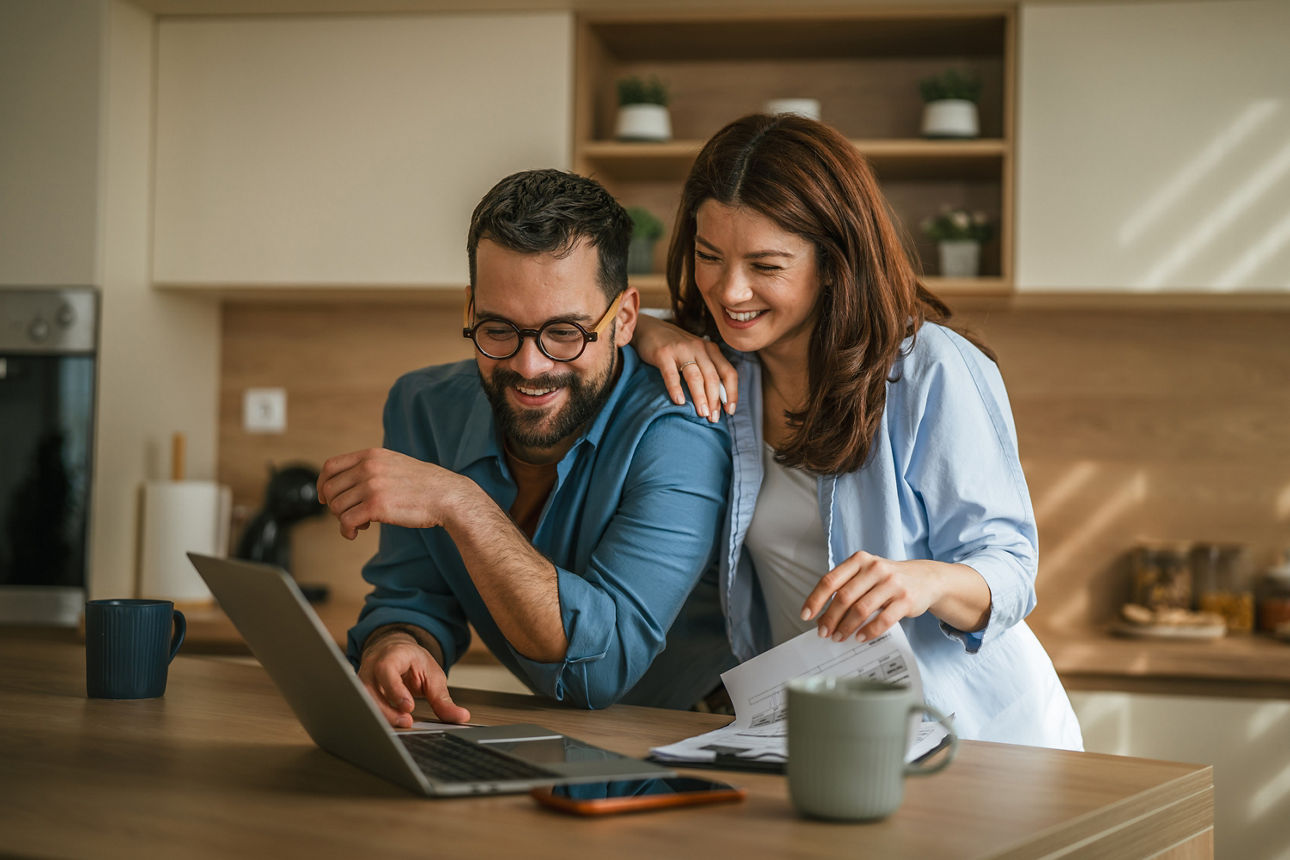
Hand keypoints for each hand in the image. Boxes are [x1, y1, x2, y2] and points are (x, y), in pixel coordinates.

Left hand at [317, 448, 466, 539]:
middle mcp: (368, 468)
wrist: (446, 495)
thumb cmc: (424, 484)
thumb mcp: (394, 464)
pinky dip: (347, 530)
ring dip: (343, 520)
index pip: (330, 467)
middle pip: (331, 490)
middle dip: (335, 506)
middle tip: (350, 515)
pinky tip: (356, 533)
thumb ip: (371, 468)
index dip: (322, 485)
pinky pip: (346, 521)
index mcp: (371, 456)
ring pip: (337, 507)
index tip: (325, 497)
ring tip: (360, 524)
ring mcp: (371, 486)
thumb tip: (347, 485)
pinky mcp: (376, 506)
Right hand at [357, 632, 470, 726]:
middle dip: (387, 710)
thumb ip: (443, 698)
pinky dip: (376, 718)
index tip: (408, 707)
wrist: (395, 651)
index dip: (395, 690)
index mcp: (392, 656)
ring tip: (400, 725)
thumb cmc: (413, 661)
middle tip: (406, 722)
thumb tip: (461, 717)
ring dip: (381, 717)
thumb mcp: (432, 675)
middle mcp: (372, 667)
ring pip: (363, 702)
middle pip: (370, 690)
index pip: (387, 670)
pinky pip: (363, 708)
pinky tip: (388, 726)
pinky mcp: (360, 694)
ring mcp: (363, 680)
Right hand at [633, 314, 737, 419]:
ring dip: (700, 397)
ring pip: (695, 376)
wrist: (649, 329)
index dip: (732, 393)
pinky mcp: (663, 354)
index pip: (729, 373)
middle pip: (712, 377)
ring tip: (702, 414)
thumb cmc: (676, 348)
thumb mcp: (697, 355)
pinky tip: (679, 402)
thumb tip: (719, 400)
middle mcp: (699, 348)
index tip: (729, 411)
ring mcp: (681, 350)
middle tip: (713, 418)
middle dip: (715, 400)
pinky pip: (671, 374)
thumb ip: (708, 371)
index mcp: (711, 350)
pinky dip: (676, 388)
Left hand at [801, 552, 940, 642]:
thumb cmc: (888, 579)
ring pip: (861, 609)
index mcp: (859, 560)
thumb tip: (822, 615)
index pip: (830, 580)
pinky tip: (860, 637)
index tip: (806, 615)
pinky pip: (883, 619)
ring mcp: (892, 583)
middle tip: (823, 632)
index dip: (815, 599)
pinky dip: (869, 631)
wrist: (926, 578)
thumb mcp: (866, 573)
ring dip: (846, 627)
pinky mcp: (906, 599)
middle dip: (830, 618)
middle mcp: (875, 568)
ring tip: (839, 637)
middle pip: (844, 597)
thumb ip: (846, 587)